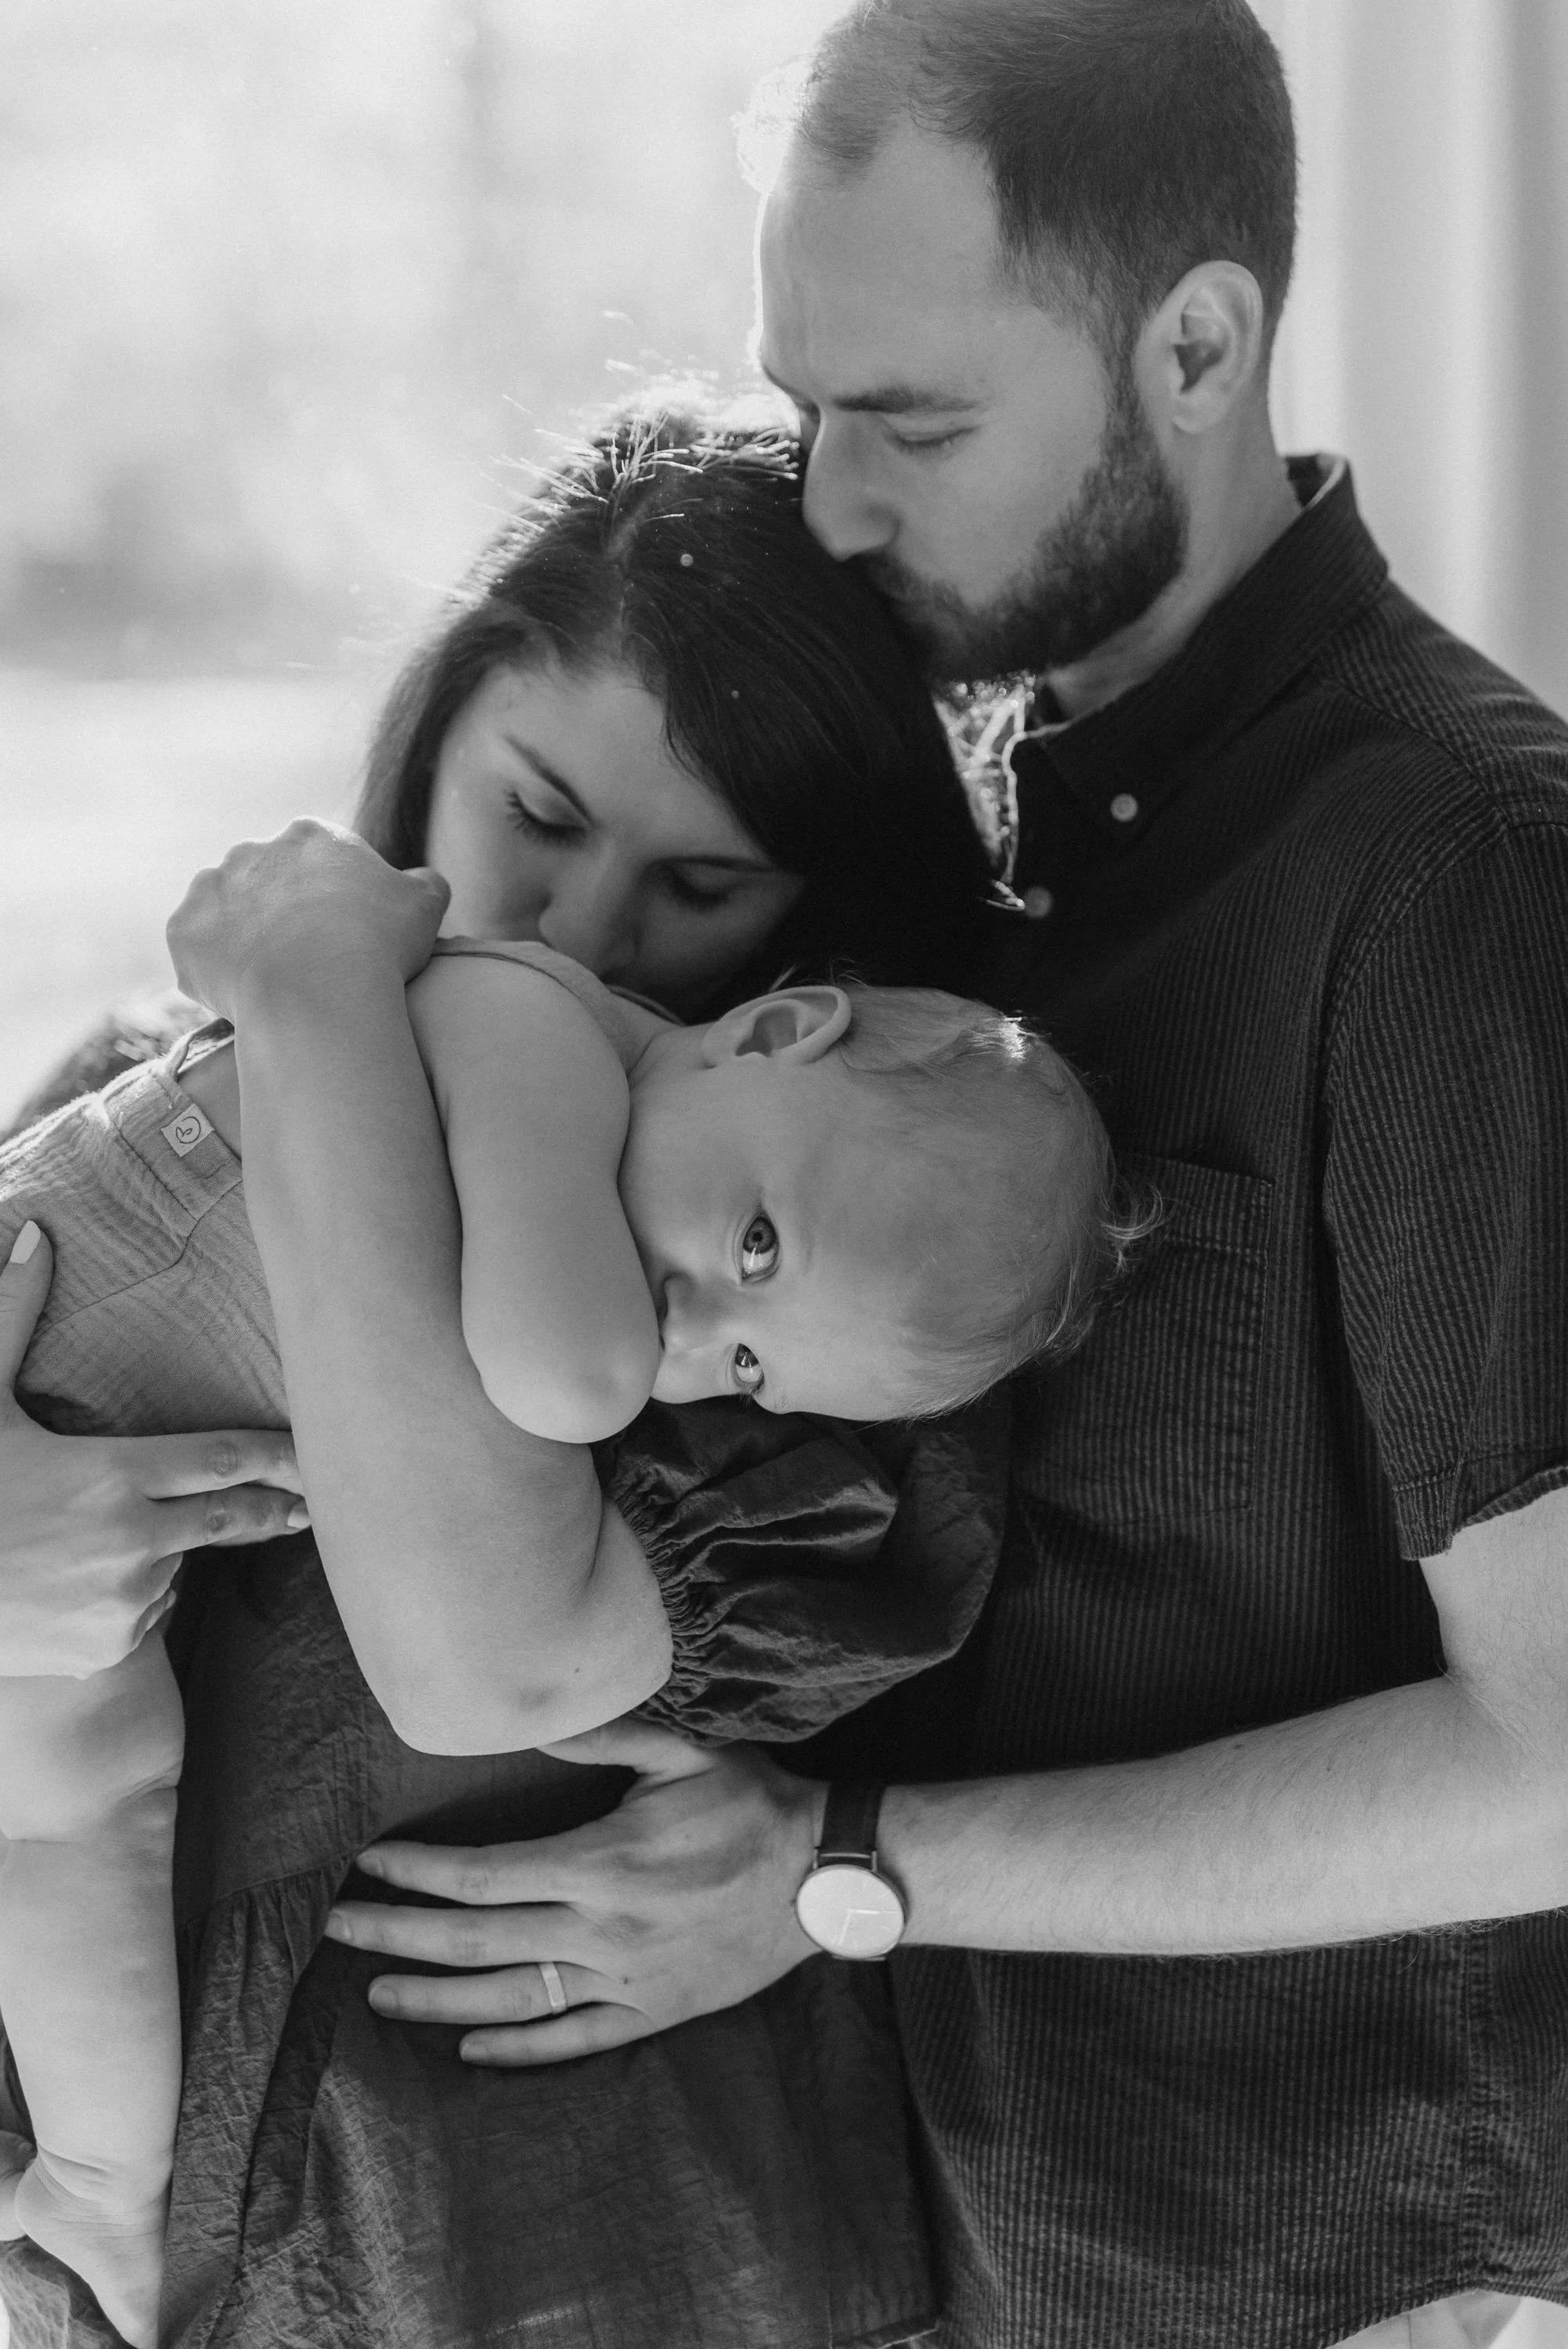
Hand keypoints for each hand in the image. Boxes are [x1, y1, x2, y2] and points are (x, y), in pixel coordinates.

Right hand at [0, 1224, 308, 1675]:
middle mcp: (132, 1541)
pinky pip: (147, 1613)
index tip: (320, 1454)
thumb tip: (36, 1233)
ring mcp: (124, 1600)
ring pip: (180, 1565)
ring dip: (170, 1547)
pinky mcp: (110, 1647)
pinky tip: (87, 1581)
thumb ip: (11, 1317)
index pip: (225, 1459)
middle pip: (233, 1518)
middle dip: (274, 1508)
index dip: (281, 1456)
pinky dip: (135, 1593)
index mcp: (109, 1475)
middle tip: (311, 1503)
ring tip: (108, 1536)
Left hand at [166, 818, 449, 1021]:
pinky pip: (196, 952)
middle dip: (281, 914)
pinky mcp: (183, 932)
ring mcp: (211, 889)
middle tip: (306, 962)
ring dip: (242, 937)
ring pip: (225, 913)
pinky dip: (214, 971)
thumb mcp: (425, 904)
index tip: (342, 937)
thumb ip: (424, 882)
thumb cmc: (377, 946)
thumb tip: (421, 880)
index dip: (330, 901)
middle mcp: (253, 850)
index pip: (318, 863)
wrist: (317, 993)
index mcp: (312, 837)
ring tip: (272, 980)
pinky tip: (243, 996)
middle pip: (266, 882)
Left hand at [322, 1718, 824, 2062]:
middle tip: (338, 1931)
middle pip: (476, 1941)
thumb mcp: (685, 1749)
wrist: (826, 1875)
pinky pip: (573, 2039)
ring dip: (436, 1999)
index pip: (483, 1874)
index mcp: (601, 1860)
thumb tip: (536, 1717)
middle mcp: (602, 1928)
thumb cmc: (754, 1801)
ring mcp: (627, 1979)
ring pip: (512, 1998)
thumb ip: (608, 1733)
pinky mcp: (654, 2011)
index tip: (368, 1864)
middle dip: (398, 1937)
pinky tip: (469, 2046)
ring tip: (377, 1995)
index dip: (417, 1871)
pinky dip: (517, 2047)